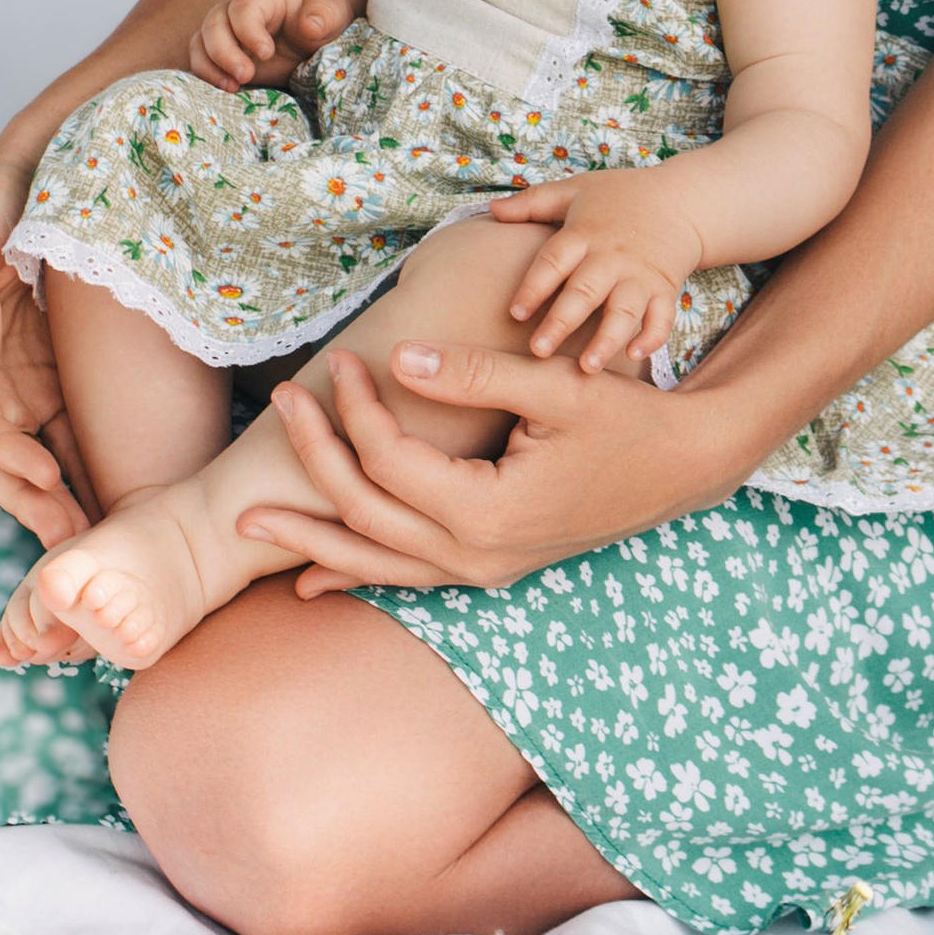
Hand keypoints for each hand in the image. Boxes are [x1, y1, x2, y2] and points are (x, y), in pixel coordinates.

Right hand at [0, 156, 94, 549]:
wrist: (49, 175)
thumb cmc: (2, 195)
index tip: (41, 475)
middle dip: (25, 498)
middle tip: (69, 536)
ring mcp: (2, 392)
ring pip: (20, 463)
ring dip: (49, 504)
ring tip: (89, 541)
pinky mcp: (43, 393)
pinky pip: (57, 445)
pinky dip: (75, 480)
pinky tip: (105, 514)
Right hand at [189, 0, 359, 91]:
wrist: (317, 24)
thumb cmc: (323, 12)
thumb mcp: (333, 8)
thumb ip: (324, 14)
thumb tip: (310, 26)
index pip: (243, 7)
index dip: (248, 30)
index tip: (267, 53)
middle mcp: (238, 10)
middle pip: (214, 24)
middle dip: (224, 52)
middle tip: (246, 76)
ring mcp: (228, 31)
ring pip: (201, 42)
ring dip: (209, 66)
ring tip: (232, 88)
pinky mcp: (225, 53)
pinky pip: (202, 60)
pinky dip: (207, 76)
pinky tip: (226, 90)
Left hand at [234, 341, 756, 593]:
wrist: (685, 465)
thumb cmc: (627, 418)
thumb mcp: (556, 387)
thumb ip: (475, 375)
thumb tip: (396, 358)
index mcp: (489, 511)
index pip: (391, 461)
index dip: (356, 409)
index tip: (342, 361)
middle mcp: (478, 556)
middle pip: (366, 515)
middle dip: (313, 463)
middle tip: (278, 407)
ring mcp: (482, 572)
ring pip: (377, 562)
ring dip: (312, 539)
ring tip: (248, 524)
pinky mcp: (488, 569)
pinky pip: (406, 576)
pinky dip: (356, 571)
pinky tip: (309, 576)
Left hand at [485, 175, 700, 372]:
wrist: (680, 200)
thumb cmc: (619, 196)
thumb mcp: (574, 190)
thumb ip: (532, 203)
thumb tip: (491, 210)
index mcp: (584, 233)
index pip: (554, 260)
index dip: (534, 286)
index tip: (514, 313)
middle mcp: (612, 256)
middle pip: (584, 291)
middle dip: (562, 322)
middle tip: (538, 352)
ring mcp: (641, 275)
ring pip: (623, 311)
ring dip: (606, 339)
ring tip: (587, 367)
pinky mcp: (665, 289)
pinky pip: (662, 317)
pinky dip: (651, 338)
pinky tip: (634, 357)